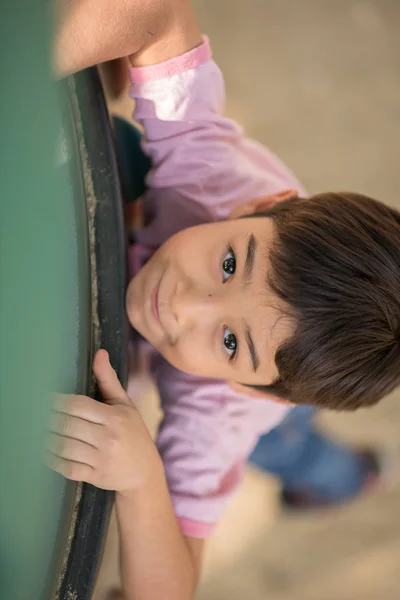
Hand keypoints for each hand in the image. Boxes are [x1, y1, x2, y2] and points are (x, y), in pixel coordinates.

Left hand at [46, 349, 161, 492]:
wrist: (144, 472)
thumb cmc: (133, 433)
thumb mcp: (125, 405)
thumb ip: (109, 380)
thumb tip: (100, 353)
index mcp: (115, 417)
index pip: (78, 405)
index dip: (57, 402)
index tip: (44, 398)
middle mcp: (108, 437)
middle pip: (67, 425)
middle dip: (47, 419)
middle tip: (33, 414)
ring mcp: (102, 458)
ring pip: (64, 446)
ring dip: (46, 439)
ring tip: (34, 431)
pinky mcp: (96, 476)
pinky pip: (67, 467)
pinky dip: (52, 460)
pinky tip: (44, 452)